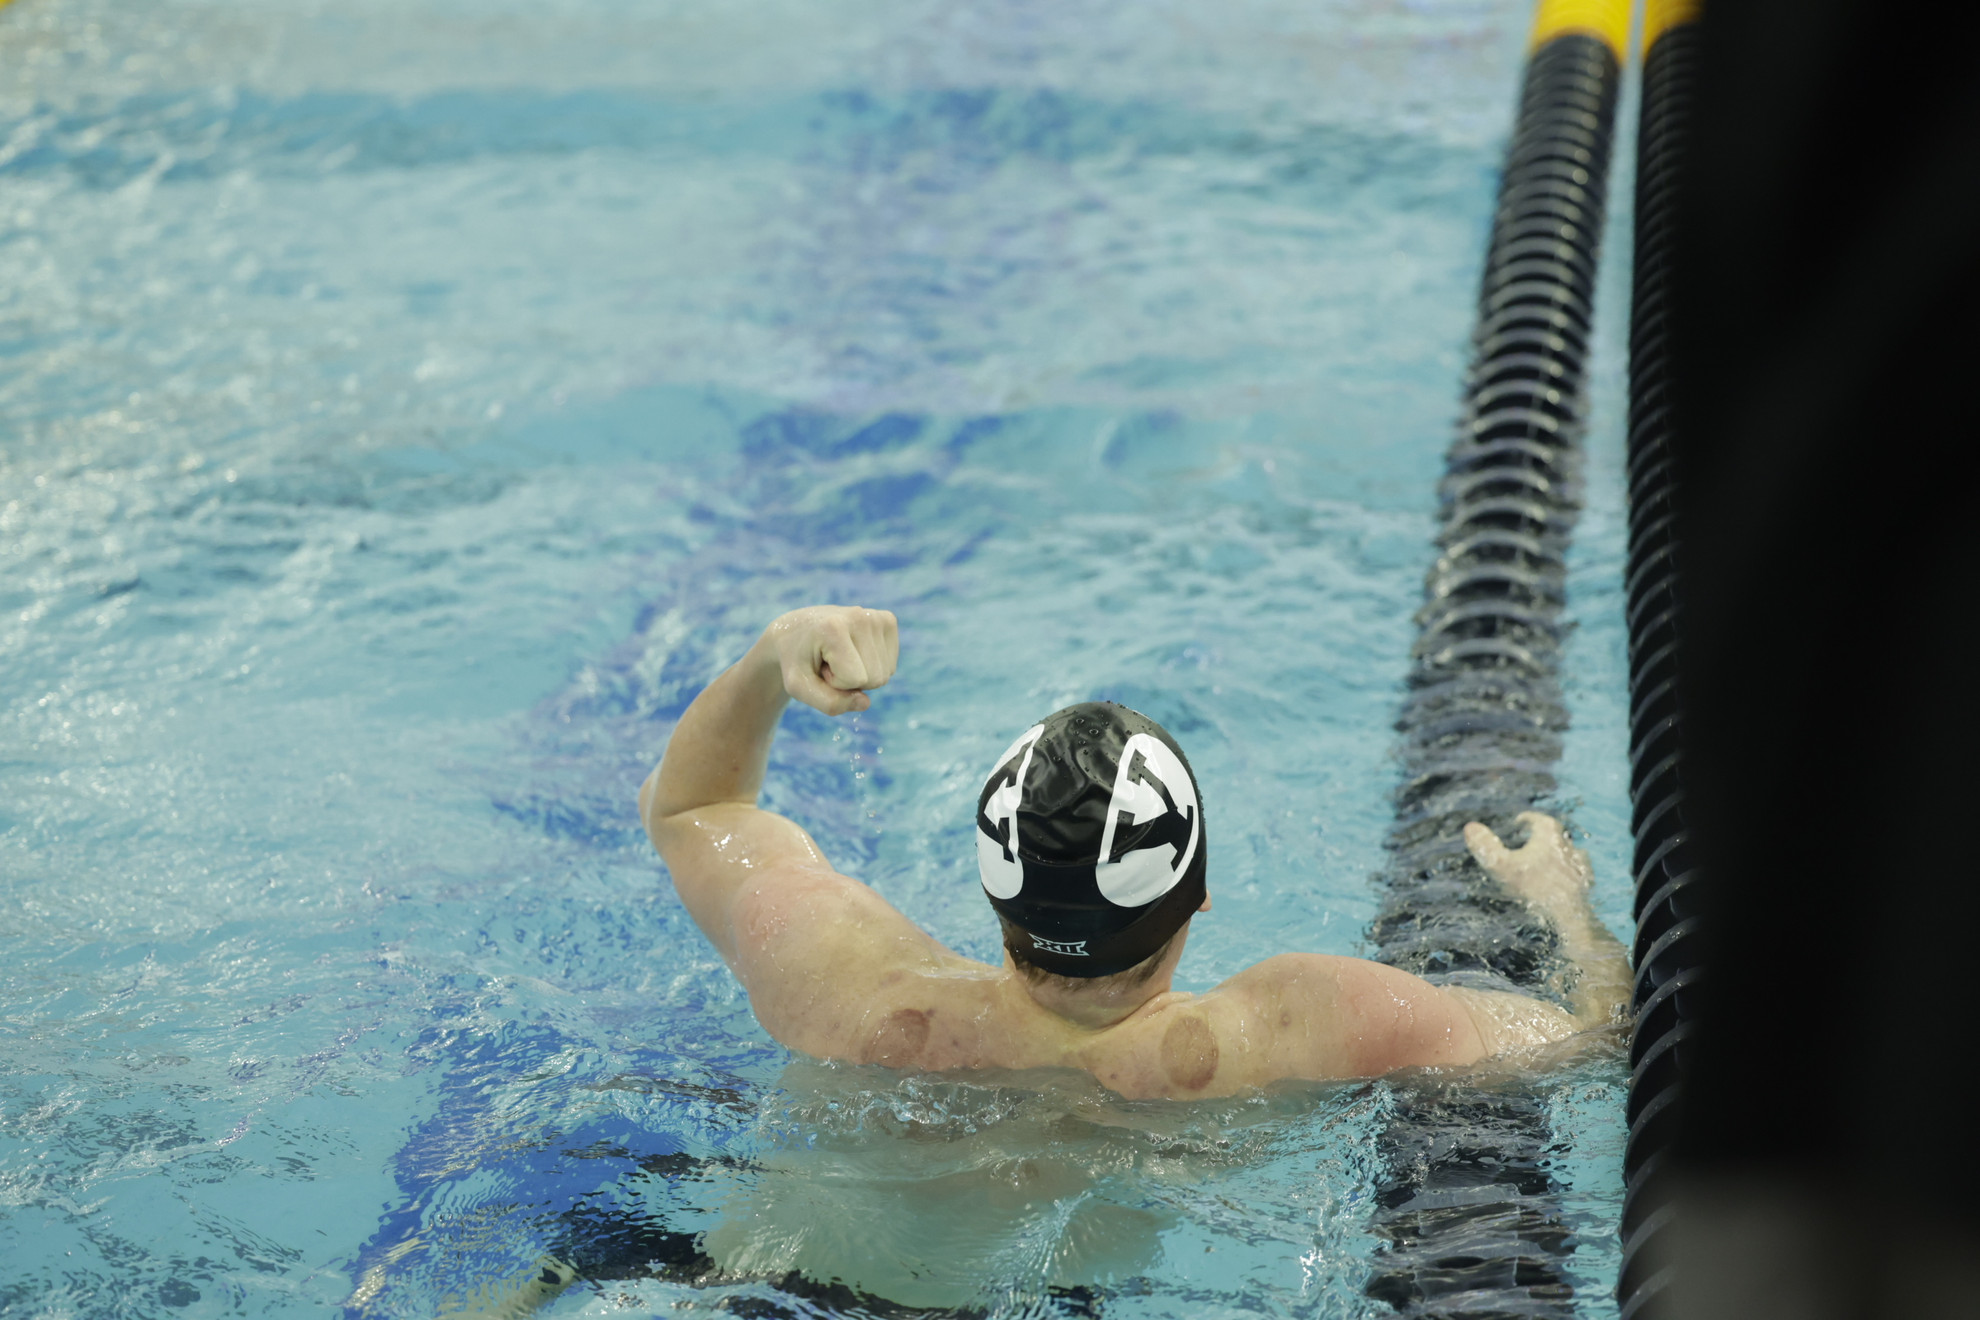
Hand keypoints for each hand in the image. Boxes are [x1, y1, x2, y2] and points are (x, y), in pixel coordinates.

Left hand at [762, 606, 897, 715]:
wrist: (794, 632)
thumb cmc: (795, 660)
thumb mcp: (799, 688)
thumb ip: (830, 703)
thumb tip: (866, 702)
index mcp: (833, 627)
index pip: (855, 680)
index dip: (834, 682)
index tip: (818, 664)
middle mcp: (860, 616)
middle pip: (875, 678)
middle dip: (849, 680)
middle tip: (827, 661)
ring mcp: (876, 617)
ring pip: (884, 674)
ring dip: (860, 673)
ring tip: (837, 655)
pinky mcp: (887, 620)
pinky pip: (890, 665)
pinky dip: (872, 666)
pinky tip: (852, 650)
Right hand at [1463, 812, 1593, 913]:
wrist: (1569, 915)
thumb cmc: (1534, 888)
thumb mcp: (1501, 866)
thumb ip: (1485, 846)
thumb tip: (1469, 827)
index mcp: (1548, 834)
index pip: (1536, 819)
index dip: (1525, 820)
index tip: (1518, 823)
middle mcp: (1568, 843)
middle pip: (1553, 834)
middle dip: (1541, 837)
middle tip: (1528, 843)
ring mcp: (1580, 862)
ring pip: (1567, 852)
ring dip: (1555, 854)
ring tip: (1545, 862)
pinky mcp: (1586, 881)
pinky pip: (1576, 871)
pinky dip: (1566, 872)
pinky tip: (1560, 881)